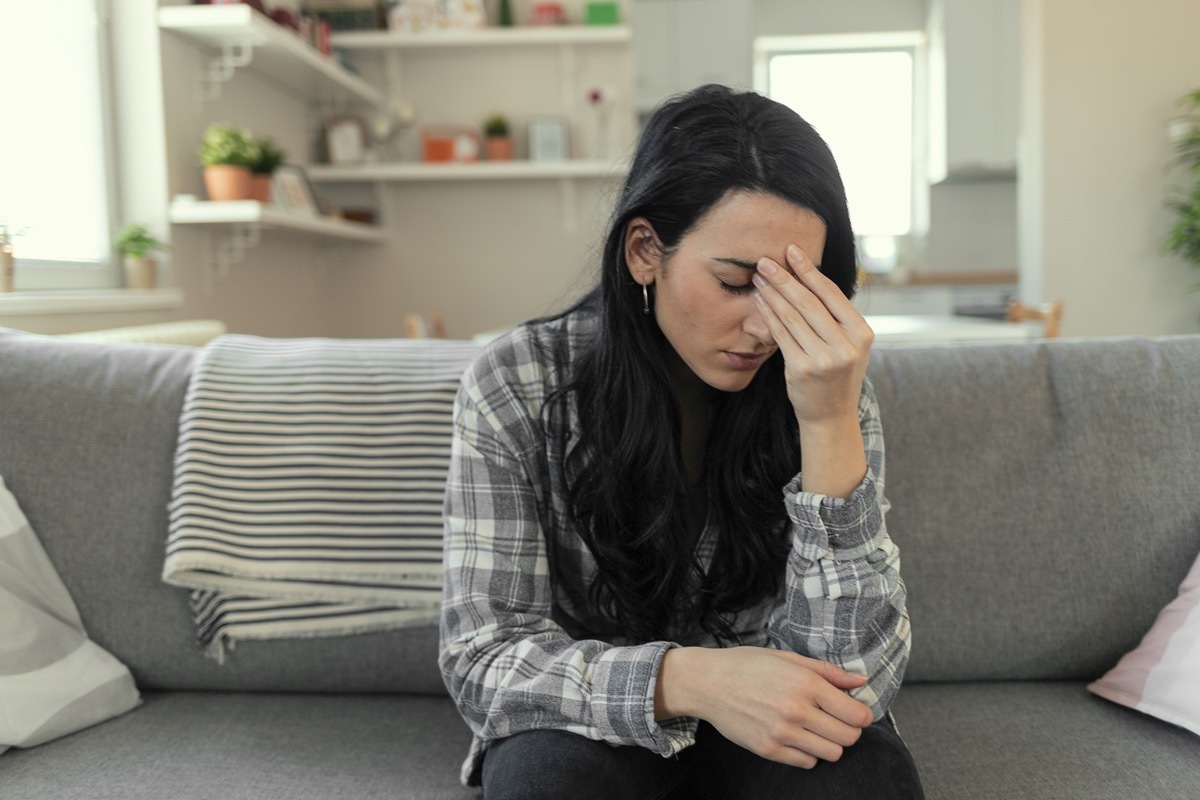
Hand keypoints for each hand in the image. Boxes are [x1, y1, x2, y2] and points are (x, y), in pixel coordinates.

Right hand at [656, 646, 873, 768]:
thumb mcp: (788, 658)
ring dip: (830, 743)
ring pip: (832, 754)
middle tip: (835, 719)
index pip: (856, 714)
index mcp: (806, 684)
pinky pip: (807, 763)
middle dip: (849, 729)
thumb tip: (861, 681)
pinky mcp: (769, 750)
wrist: (708, 683)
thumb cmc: (747, 665)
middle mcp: (797, 711)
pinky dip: (809, 753)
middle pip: (848, 737)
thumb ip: (828, 671)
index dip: (862, 714)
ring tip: (816, 729)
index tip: (855, 711)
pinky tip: (798, 737)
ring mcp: (782, 733)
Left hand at [752, 245, 873, 427]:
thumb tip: (807, 278)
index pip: (832, 294)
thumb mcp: (849, 345)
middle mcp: (847, 345)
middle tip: (765, 260)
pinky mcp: (803, 369)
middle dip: (784, 278)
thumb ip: (836, 318)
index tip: (792, 251)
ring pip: (792, 317)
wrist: (831, 416)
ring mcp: (825, 358)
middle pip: (809, 302)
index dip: (809, 270)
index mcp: (862, 333)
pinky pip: (781, 335)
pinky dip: (768, 315)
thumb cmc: (836, 375)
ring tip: (759, 278)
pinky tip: (760, 301)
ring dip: (772, 294)